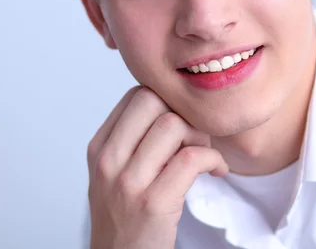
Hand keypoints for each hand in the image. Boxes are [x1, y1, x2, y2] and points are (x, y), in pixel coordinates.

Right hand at [87, 87, 228, 248]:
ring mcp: (128, 182)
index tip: (182, 124)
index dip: (167, 102)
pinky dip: (213, 158)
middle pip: (152, 100)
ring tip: (204, 156)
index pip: (136, 95)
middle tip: (195, 137)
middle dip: (183, 113)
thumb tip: (175, 107)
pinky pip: (191, 158)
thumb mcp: (114, 174)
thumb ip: (134, 141)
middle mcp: (108, 161)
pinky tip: (216, 171)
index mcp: (99, 148)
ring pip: (172, 124)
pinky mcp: (153, 203)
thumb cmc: (125, 220)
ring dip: (200, 136)